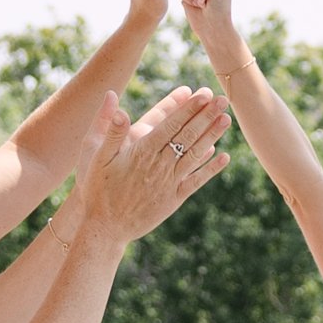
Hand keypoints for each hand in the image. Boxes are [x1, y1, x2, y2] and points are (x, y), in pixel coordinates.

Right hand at [91, 87, 229, 239]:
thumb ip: (110, 129)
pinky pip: (195, 181)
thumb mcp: (95, 157)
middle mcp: (159, 166)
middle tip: (223, 99)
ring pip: (195, 155)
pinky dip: (210, 169)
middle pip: (187, 136)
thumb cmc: (97, 190)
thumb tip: (112, 97)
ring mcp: (169, 183)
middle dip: (206, 116)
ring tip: (226, 118)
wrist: (105, 228)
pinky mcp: (173, 199)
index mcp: (142, 152)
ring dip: (212, 136)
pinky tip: (224, 156)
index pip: (171, 125)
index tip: (203, 94)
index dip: (189, 108)